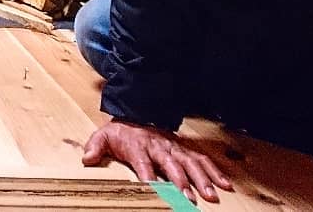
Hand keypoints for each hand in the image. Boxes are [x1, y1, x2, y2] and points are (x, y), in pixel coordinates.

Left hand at [83, 120, 231, 203]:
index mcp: (138, 146)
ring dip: (202, 180)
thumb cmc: (120, 133)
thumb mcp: (102, 136)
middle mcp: (159, 147)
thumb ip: (95, 147)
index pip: (143, 163)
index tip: (154, 188)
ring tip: (212, 196)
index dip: (148, 176)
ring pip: (191, 164)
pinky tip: (226, 185)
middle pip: (171, 166)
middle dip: (181, 182)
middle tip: (189, 199)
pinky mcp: (184, 150)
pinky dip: (215, 172)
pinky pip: (202, 160)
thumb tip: (86, 158)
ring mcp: (174, 148)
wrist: (136, 114)